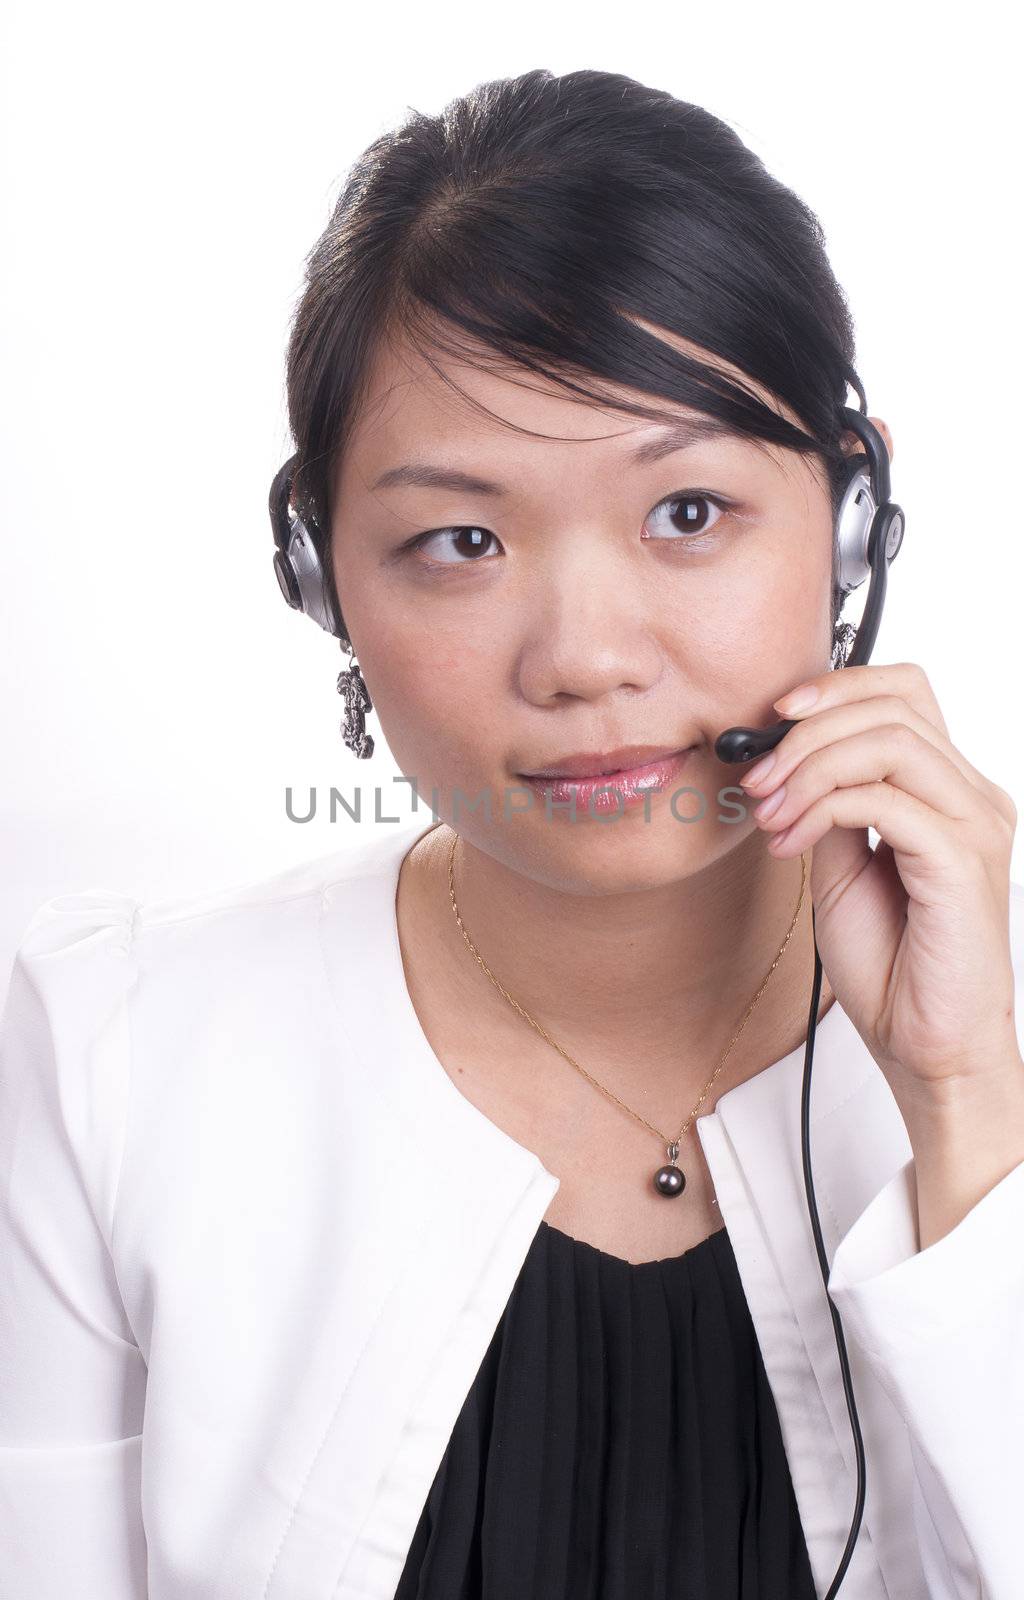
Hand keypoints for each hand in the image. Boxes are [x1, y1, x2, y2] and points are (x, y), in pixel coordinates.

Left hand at [737, 662, 1022, 1114]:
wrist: (927, 1047)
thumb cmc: (894, 966)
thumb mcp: (841, 868)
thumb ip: (828, 807)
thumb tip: (788, 763)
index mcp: (949, 791)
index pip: (905, 692)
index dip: (836, 687)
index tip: (773, 717)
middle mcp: (972, 798)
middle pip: (895, 703)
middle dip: (807, 732)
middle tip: (758, 779)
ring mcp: (974, 826)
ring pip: (890, 741)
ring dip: (810, 768)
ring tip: (772, 814)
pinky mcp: (960, 863)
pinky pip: (884, 801)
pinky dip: (822, 809)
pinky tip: (792, 843)